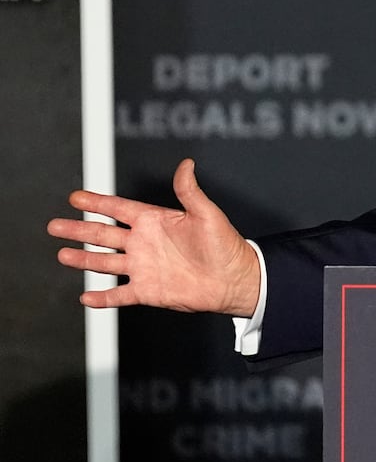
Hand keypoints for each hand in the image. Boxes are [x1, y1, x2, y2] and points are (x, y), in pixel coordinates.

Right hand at [47, 159, 260, 317]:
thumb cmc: (225, 244)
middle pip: (104, 235)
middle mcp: (145, 244)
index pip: (120, 209)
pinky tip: (85, 297)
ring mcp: (143, 268)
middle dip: (79, 229)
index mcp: (156, 222)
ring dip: (84, 259)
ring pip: (105, 263)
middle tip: (54, 225)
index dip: (98, 203)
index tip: (75, 197)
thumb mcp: (207, 214)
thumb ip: (190, 191)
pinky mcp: (148, 290)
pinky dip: (102, 298)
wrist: (235, 279)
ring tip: (62, 255)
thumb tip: (186, 164)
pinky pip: (119, 295)